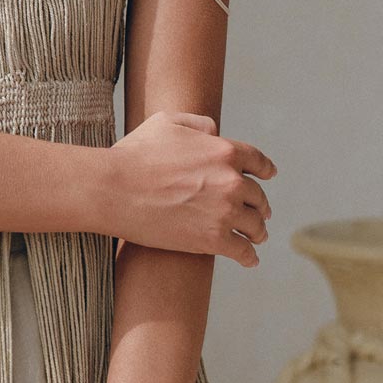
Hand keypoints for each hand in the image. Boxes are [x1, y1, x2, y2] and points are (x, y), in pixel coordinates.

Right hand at [106, 111, 274, 264]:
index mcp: (224, 151)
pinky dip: (249, 257)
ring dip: (258, 233)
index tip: (268, 178)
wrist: (114, 190)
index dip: (266, 171)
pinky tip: (249, 260)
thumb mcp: (166, 123)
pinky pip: (242, 251)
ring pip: (254, 226)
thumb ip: (198, 123)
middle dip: (261, 206)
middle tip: (261, 215)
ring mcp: (225, 212)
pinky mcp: (213, 239)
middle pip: (258, 197)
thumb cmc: (134, 154)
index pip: (258, 162)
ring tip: (257, 238)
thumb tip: (215, 131)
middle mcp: (232, 181)